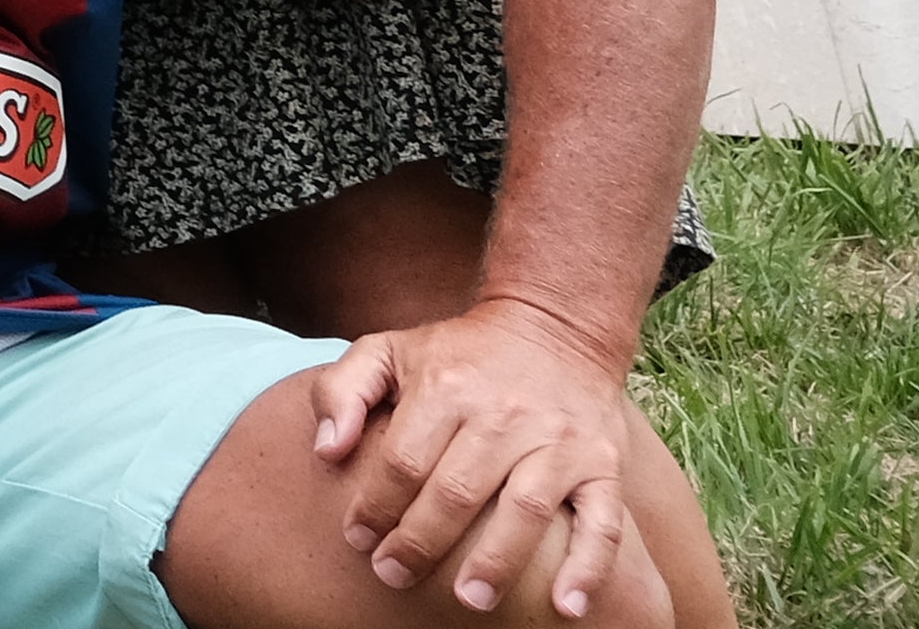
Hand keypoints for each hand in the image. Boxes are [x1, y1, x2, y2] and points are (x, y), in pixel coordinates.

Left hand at [303, 298, 670, 616]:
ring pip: (525, 511)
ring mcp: (559, 443)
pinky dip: (589, 567)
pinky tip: (567, 607)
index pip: (403, 460)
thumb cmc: (459, 353)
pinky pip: (603, 523)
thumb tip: (326, 451)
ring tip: (469, 599)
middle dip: (421, 542)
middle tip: (394, 576)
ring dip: (496, 561)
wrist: (556, 328)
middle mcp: (504, 416)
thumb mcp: (389, 349)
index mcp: (446, 389)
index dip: (376, 505)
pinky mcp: (604, 465)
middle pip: (457, 491)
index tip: (358, 540)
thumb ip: (342, 390)